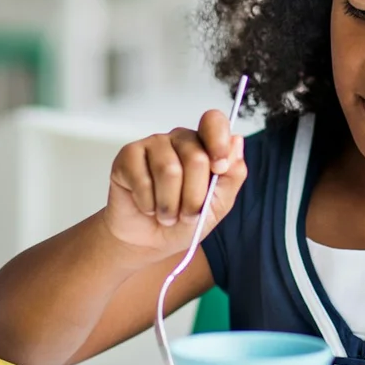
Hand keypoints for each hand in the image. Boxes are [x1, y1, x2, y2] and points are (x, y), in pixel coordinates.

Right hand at [102, 109, 245, 263]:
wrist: (149, 242)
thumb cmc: (183, 222)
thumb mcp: (219, 205)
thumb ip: (233, 175)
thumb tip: (236, 141)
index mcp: (205, 145)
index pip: (214, 122)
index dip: (218, 143)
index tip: (219, 169)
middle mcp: (179, 140)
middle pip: (196, 157)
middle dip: (194, 197)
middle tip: (187, 215)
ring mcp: (152, 145)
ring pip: (169, 170)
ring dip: (170, 205)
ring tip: (166, 215)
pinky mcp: (128, 156)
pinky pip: (143, 179)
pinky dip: (148, 204)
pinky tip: (147, 207)